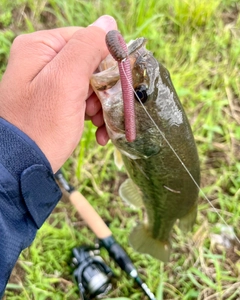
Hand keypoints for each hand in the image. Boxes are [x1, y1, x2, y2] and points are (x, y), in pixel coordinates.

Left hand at [0, 15, 116, 172]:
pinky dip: (94, 116)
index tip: (117, 85)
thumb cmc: (41, 126)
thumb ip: (87, 47)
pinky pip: (82, 101)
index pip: (87, 40)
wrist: (23, 167)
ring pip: (90, 86)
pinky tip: (99, 133)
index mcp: (41, 48)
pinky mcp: (54, 103)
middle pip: (90, 65)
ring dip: (101, 106)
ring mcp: (48, 84)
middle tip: (103, 110)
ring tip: (100, 125)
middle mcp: (42, 61)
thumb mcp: (65, 82)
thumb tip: (109, 23)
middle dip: (103, 90)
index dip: (107, 61)